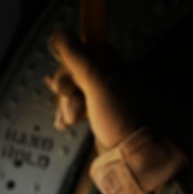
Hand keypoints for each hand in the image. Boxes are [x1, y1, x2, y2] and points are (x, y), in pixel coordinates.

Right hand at [44, 29, 142, 148]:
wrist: (132, 159)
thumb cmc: (122, 121)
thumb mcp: (98, 81)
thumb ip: (77, 55)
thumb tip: (60, 34)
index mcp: (115, 66)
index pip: (85, 47)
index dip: (70, 58)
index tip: (68, 71)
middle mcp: (111, 80)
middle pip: (75, 70)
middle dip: (66, 85)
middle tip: (68, 94)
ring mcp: (104, 99)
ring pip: (73, 90)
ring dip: (66, 103)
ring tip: (71, 117)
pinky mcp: (98, 117)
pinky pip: (76, 107)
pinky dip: (68, 114)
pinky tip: (66, 122)